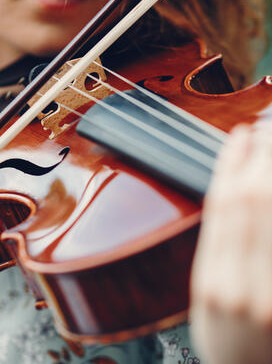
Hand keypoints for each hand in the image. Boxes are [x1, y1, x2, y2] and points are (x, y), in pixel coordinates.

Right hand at [190, 124, 271, 363]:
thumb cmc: (227, 345)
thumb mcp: (204, 300)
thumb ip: (217, 250)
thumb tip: (230, 198)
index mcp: (214, 286)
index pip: (224, 209)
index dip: (232, 164)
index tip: (239, 135)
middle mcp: (248, 288)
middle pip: (256, 203)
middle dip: (261, 156)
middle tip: (264, 127)